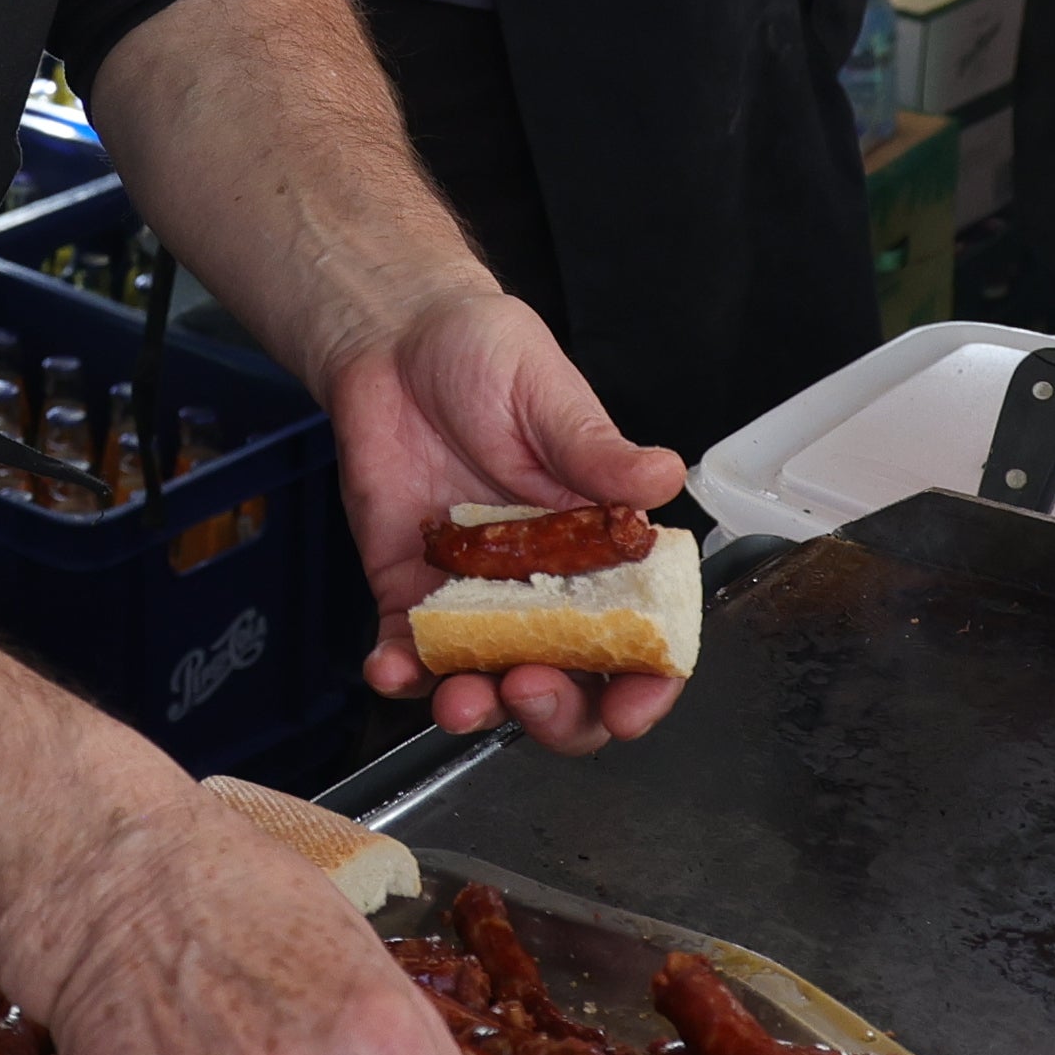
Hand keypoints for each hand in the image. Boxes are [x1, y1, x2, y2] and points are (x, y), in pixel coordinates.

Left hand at [332, 288, 687, 752]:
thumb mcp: (547, 392)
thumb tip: (665, 477)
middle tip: (531, 689)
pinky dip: (400, 674)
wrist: (393, 341)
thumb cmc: (484, 355)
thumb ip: (596, 449)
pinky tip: (389, 667)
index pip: (640, 636)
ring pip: (489, 684)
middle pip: (569, 684)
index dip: (645, 684)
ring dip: (478, 710)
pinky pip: (408, 654)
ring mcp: (476, 598)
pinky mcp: (409, 592)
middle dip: (559, 714)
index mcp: (602, 546)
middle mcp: (545, 586)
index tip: (630, 706)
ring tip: (459, 700)